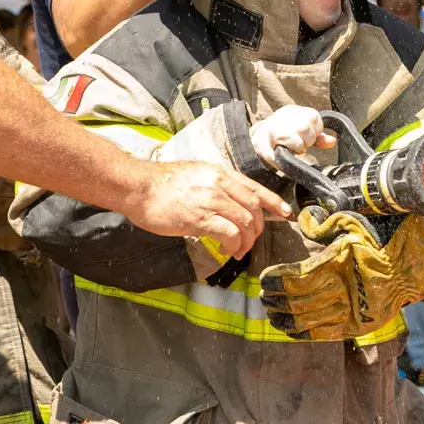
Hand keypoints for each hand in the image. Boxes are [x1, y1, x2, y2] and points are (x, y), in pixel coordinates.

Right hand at [125, 160, 291, 255]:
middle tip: (250, 241)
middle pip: (254, 208)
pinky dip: (233, 245)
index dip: (273, 201)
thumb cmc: (160, 184)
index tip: (284, 213)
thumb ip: (214, 186)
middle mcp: (219, 184)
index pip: (255, 188)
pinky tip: (228, 251)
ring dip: (246, 241)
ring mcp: (210, 200)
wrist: (138, 187)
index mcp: (219, 173)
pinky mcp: (200, 217)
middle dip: (258, 228)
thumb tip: (229, 202)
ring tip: (238, 250)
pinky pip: (229, 233)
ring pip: (245, 222)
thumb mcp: (194, 175)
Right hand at [250, 106, 336, 165]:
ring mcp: (269, 129)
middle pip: (304, 127)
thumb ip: (316, 137)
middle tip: (301, 146)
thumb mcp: (300, 133)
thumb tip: (332, 141)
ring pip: (293, 136)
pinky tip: (284, 157)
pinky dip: (284, 157)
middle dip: (307, 140)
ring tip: (293, 149)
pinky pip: (279, 152)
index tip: (308, 138)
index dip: (315, 130)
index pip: (313, 116)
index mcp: (291, 111)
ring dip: (297, 147)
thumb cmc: (280, 138)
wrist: (252, 142)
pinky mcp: (260, 144)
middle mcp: (280, 117)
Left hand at [258, 209, 423, 340]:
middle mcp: (344, 290)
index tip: (264, 279)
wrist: (414, 268)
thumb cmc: (382, 242)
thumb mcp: (355, 224)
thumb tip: (304, 222)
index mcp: (340, 265)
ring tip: (270, 312)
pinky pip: (324, 333)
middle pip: (298, 300)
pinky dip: (303, 332)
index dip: (277, 280)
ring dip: (285, 317)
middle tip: (262, 297)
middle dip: (276, 299)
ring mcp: (352, 311)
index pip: (298, 277)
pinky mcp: (358, 326)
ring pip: (308, 319)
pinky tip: (288, 329)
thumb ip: (326, 225)